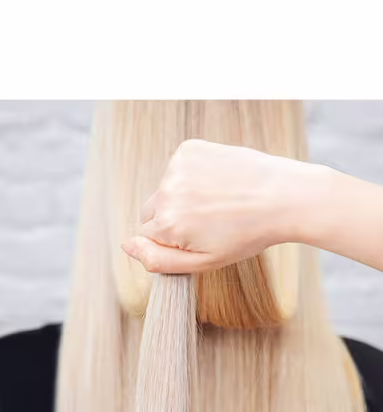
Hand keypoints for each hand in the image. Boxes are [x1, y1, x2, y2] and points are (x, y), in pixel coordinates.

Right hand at [121, 139, 311, 273]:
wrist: (285, 196)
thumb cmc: (245, 235)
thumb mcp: (202, 262)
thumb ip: (156, 259)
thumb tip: (125, 245)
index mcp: (165, 225)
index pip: (147, 237)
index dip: (173, 241)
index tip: (201, 237)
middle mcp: (165, 193)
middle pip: (151, 213)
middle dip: (173, 219)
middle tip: (211, 221)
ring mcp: (176, 168)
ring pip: (164, 191)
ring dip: (183, 196)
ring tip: (218, 201)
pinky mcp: (188, 149)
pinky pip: (176, 170)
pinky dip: (191, 175)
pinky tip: (217, 182)